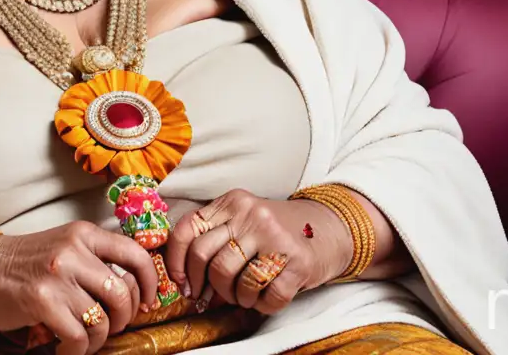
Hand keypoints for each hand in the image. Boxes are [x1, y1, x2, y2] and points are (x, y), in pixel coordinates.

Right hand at [0, 221, 159, 354]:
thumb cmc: (27, 263)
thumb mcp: (66, 248)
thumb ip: (96, 260)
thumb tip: (134, 289)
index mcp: (84, 234)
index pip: (135, 254)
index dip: (150, 281)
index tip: (148, 301)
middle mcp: (74, 251)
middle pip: (122, 293)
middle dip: (123, 318)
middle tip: (112, 326)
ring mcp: (58, 276)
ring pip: (101, 319)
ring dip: (97, 339)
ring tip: (85, 341)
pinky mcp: (42, 301)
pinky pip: (77, 336)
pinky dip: (77, 350)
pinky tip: (67, 348)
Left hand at [163, 189, 349, 314]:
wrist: (330, 228)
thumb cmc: (277, 231)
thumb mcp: (244, 219)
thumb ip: (215, 236)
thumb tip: (185, 279)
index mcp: (234, 201)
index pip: (188, 230)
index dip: (177, 262)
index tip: (182, 283)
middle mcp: (253, 215)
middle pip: (208, 259)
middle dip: (207, 285)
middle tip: (215, 295)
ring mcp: (276, 238)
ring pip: (234, 281)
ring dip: (237, 298)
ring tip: (247, 294)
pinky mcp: (298, 262)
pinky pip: (267, 296)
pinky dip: (263, 305)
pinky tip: (267, 297)